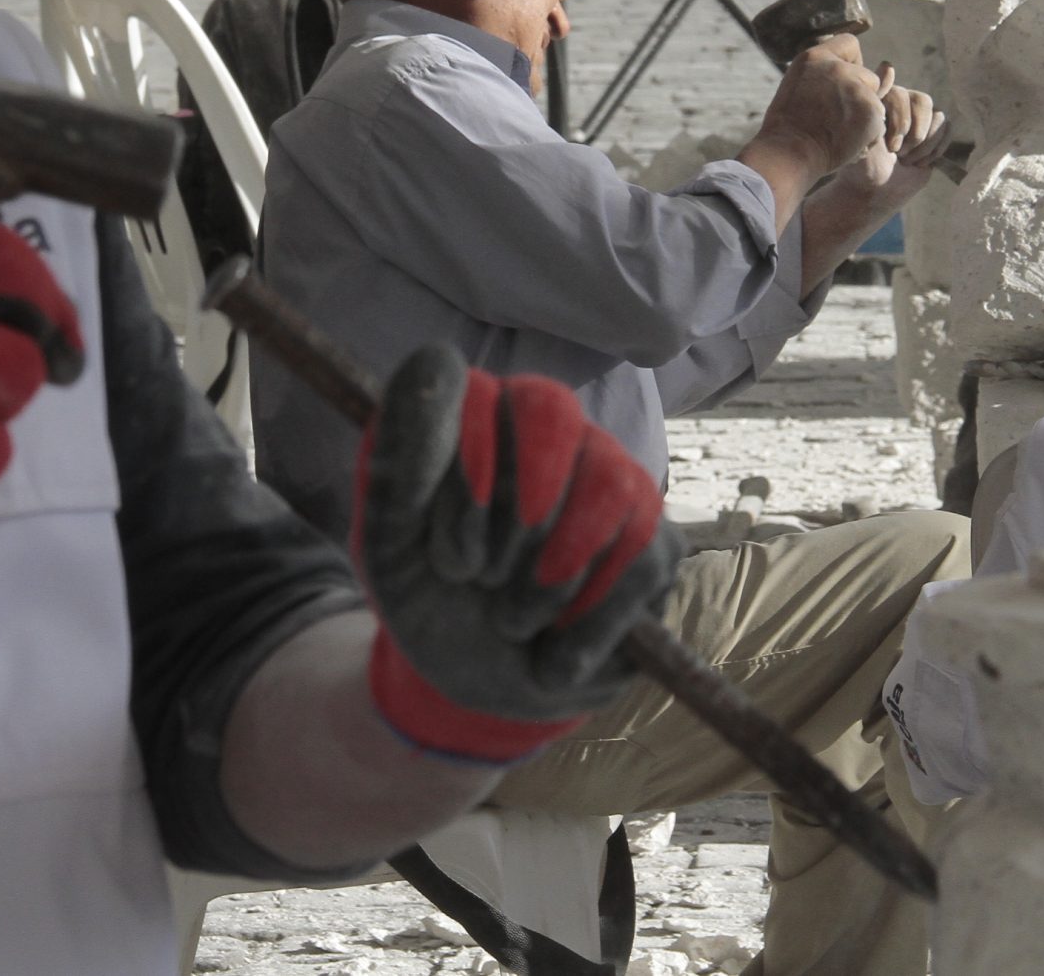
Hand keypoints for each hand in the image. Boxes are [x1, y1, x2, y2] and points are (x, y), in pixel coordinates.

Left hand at [354, 349, 681, 761]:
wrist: (476, 681)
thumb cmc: (426, 597)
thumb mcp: (388, 546)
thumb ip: (399, 462)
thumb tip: (437, 361)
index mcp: (473, 416)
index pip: (474, 388)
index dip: (468, 471)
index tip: (449, 558)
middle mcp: (544, 428)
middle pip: (551, 409)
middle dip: (518, 513)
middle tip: (482, 579)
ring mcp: (608, 475)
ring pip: (610, 483)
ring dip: (552, 578)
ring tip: (512, 620)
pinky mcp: (655, 538)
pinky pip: (647, 554)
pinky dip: (593, 622)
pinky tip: (556, 652)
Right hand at [749, 35, 887, 181]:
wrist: (789, 153)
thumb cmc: (790, 127)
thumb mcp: (799, 85)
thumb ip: (824, 73)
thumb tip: (858, 72)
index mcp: (815, 57)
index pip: (850, 44)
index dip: (852, 62)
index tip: (843, 81)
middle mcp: (837, 67)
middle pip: (868, 76)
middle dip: (861, 95)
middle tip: (836, 117)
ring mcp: (856, 88)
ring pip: (876, 100)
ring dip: (865, 116)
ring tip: (838, 132)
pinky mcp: (870, 109)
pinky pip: (879, 122)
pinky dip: (868, 135)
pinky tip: (847, 143)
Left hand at [833, 66, 950, 215]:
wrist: (877, 191)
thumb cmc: (864, 164)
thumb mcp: (864, 134)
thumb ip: (875, 101)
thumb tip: (889, 65)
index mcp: (882, 99)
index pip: (902, 94)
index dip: (901, 122)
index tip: (890, 146)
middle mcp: (902, 102)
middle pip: (924, 101)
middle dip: (915, 134)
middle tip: (899, 153)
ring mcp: (919, 117)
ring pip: (938, 117)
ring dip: (924, 145)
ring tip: (906, 160)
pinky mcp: (934, 132)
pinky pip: (947, 130)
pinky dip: (935, 150)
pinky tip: (918, 162)